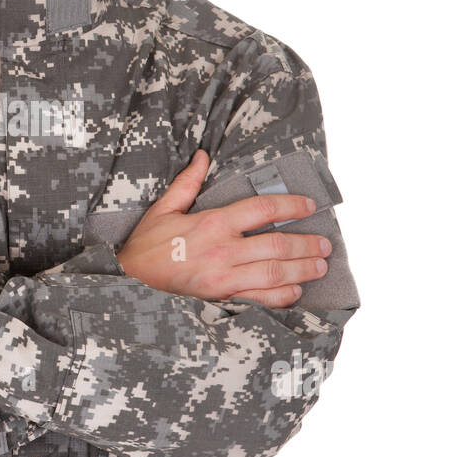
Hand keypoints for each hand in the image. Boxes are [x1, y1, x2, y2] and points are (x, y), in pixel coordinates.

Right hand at [115, 149, 331, 307]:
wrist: (129, 281)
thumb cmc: (146, 245)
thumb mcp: (163, 209)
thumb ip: (187, 183)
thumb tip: (202, 156)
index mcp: (212, 223)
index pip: (262, 209)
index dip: (290, 205)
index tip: (309, 206)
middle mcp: (223, 249)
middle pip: (277, 244)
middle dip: (306, 244)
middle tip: (325, 244)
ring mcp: (224, 276)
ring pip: (274, 272)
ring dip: (302, 269)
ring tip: (320, 266)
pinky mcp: (220, 298)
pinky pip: (259, 299)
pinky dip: (281, 297)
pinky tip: (295, 292)